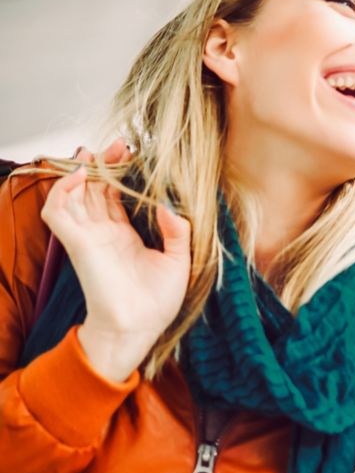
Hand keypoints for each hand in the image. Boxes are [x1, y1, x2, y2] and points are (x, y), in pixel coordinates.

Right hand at [40, 140, 190, 381]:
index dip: (120, 174)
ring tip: (96, 153)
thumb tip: (173, 206)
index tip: (134, 155)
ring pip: (73, 195)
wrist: (140, 328)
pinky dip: (62, 192)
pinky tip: (78, 176)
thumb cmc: (158, 302)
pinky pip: (58, 213)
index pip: (115, 196)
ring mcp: (88, 236)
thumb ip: (178, 232)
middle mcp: (104, 233)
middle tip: (119, 144)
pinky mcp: (78, 244)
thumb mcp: (179, 261)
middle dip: (103, 165)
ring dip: (80, 172)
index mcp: (125, 236)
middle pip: (94, 188)